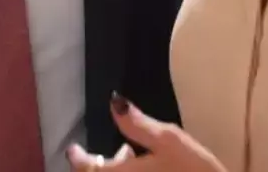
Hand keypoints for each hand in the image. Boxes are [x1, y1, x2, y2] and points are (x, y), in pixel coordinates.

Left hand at [65, 93, 227, 171]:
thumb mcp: (169, 140)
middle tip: (121, 150)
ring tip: (133, 157)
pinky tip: (148, 170)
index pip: (88, 171)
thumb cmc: (194, 171)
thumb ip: (137, 123)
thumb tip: (114, 102)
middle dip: (100, 166)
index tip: (73, 149)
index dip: (79, 159)